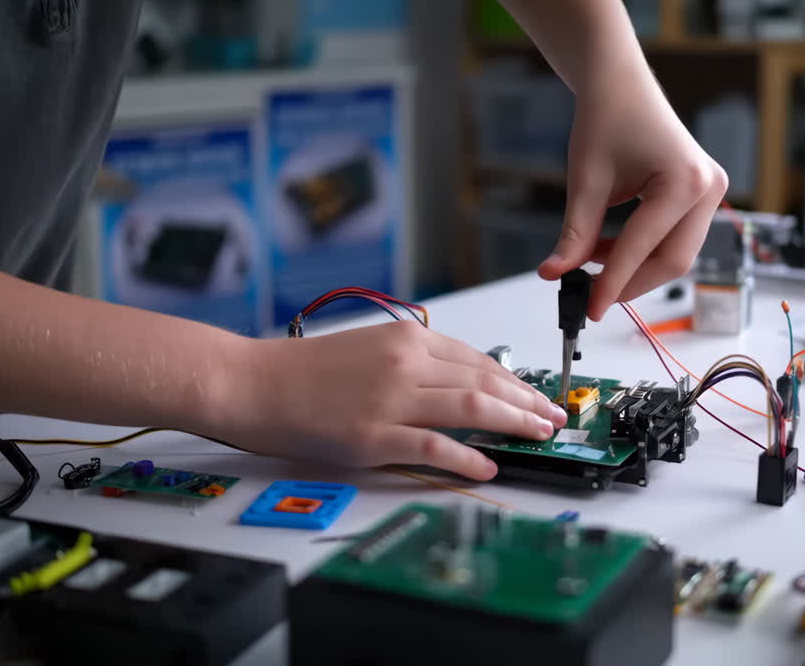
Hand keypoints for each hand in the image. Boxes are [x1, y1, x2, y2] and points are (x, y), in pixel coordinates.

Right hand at [227, 321, 567, 479]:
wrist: (252, 382)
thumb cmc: (304, 370)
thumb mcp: (369, 350)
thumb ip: (414, 363)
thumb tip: (461, 383)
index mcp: (406, 338)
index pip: (478, 359)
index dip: (516, 381)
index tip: (537, 396)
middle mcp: (405, 362)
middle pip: (485, 381)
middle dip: (527, 402)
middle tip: (552, 419)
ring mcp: (391, 399)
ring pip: (471, 407)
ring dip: (513, 423)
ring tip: (538, 437)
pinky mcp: (373, 435)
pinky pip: (434, 447)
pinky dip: (467, 457)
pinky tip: (486, 466)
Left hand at [538, 72, 727, 320]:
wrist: (621, 85)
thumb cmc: (605, 119)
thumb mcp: (585, 180)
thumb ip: (574, 234)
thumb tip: (553, 275)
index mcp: (684, 180)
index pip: (642, 247)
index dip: (613, 283)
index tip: (589, 310)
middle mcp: (708, 188)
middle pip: (672, 261)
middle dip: (629, 283)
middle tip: (590, 296)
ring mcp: (711, 192)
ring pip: (675, 255)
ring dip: (634, 268)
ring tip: (590, 259)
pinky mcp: (703, 196)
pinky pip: (675, 239)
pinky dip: (641, 252)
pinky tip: (607, 248)